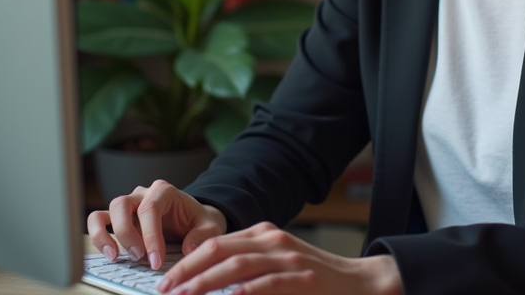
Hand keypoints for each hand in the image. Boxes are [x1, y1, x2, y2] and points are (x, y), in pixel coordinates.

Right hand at [87, 180, 227, 269]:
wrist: (192, 219)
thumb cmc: (197, 221)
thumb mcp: (209, 226)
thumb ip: (203, 235)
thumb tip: (189, 248)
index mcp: (164, 191)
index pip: (150, 209)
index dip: (150, 236)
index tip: (155, 260)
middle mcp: (142, 194)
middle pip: (122, 205)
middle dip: (128, 234)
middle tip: (139, 257)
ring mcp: (128, 205)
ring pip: (105, 211)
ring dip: (105, 235)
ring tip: (115, 257)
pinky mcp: (118, 219)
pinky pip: (98, 221)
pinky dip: (98, 237)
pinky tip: (109, 255)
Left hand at [153, 222, 401, 294]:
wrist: (358, 282)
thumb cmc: (313, 277)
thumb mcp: (276, 264)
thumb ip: (246, 268)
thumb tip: (208, 285)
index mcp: (263, 235)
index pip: (215, 243)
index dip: (188, 261)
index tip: (166, 280)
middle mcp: (272, 240)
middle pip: (220, 249)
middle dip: (189, 270)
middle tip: (166, 289)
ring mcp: (289, 258)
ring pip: (239, 265)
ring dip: (207, 282)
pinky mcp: (304, 279)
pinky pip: (269, 283)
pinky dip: (247, 291)